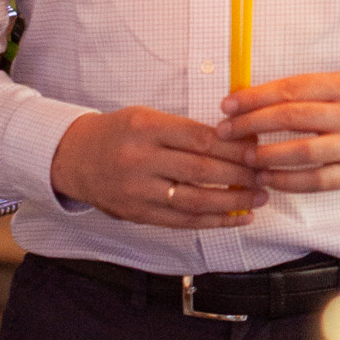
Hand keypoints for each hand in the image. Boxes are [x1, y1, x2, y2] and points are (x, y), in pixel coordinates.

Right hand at [50, 107, 263, 226]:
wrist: (74, 158)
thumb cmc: (118, 134)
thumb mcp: (147, 118)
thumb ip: (185, 130)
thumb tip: (236, 141)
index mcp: (146, 128)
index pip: (200, 138)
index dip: (234, 146)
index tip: (258, 148)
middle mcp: (140, 159)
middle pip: (202, 170)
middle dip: (240, 174)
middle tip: (266, 173)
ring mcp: (138, 190)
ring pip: (195, 200)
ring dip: (233, 201)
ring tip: (259, 198)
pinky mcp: (138, 214)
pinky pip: (183, 221)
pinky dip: (214, 221)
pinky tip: (237, 217)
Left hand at [219, 73, 339, 192]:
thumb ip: (305, 92)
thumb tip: (251, 99)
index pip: (291, 89)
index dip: (254, 97)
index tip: (228, 105)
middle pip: (292, 117)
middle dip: (251, 124)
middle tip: (227, 131)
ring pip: (302, 151)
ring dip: (266, 155)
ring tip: (244, 157)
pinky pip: (315, 180)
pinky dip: (287, 181)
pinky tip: (267, 179)